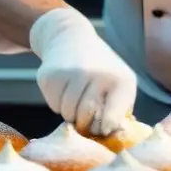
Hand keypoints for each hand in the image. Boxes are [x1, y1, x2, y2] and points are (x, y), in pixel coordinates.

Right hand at [29, 8, 136, 136]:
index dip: (104, 128)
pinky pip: (53, 106)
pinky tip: (64, 88)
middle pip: (85, 119)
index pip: (110, 120)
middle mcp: (94, 75)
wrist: (70, 36)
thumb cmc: (101, 66)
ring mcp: (70, 74)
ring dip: (70, 113)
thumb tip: (112, 134)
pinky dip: (58, 103)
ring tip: (76, 98)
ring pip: (67, 114)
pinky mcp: (49, 76)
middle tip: (85, 113)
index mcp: (118, 80)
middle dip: (84, 122)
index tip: (101, 126)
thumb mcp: (121, 81)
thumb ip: (120, 108)